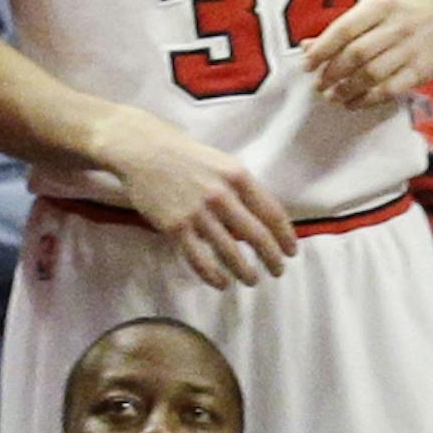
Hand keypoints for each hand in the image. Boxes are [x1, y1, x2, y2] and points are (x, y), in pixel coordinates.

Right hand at [101, 106, 296, 285]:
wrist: (141, 150)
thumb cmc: (184, 154)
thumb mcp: (220, 162)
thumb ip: (241, 189)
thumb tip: (259, 222)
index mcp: (237, 176)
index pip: (272, 213)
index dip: (285, 237)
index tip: (291, 252)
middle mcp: (221, 194)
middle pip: (257, 236)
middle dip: (272, 259)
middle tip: (277, 271)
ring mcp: (198, 212)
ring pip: (231, 253)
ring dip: (246, 272)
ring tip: (251, 280)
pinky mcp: (176, 227)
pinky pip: (200, 260)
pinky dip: (214, 276)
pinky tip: (221, 283)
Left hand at [301, 0, 432, 111]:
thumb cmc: (399, 19)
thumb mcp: (371, 13)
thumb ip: (340, 30)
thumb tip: (306, 47)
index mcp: (379, 6)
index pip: (344, 29)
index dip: (322, 49)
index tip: (307, 64)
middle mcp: (397, 26)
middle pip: (357, 53)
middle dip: (333, 72)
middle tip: (319, 84)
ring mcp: (412, 49)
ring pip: (373, 74)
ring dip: (348, 89)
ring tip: (332, 96)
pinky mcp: (422, 71)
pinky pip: (391, 89)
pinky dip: (368, 99)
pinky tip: (354, 102)